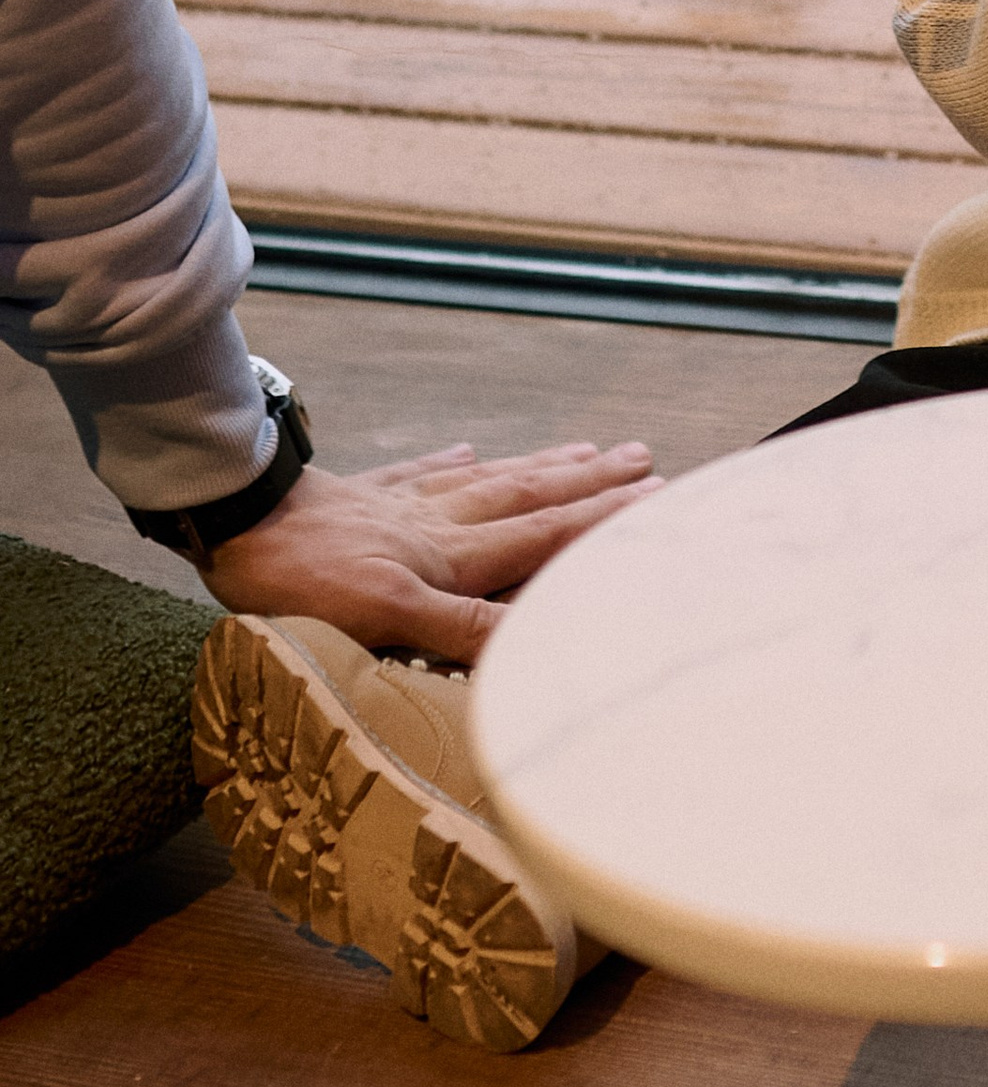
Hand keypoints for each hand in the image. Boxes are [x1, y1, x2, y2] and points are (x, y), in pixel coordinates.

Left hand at [203, 439, 659, 663]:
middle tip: (644, 459)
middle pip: (528, 497)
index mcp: (448, 557)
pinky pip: (422, 473)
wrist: (235, 522)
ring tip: (586, 449)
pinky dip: (452, 462)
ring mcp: (401, 504)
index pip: (540, 536)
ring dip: (542, 466)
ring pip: (488, 481)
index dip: (598, 524)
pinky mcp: (362, 494)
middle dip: (590, 484)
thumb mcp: (389, 618)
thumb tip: (536, 637)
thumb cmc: (305, 581)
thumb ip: (464, 626)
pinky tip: (468, 450)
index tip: (653, 500)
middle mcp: (438, 523)